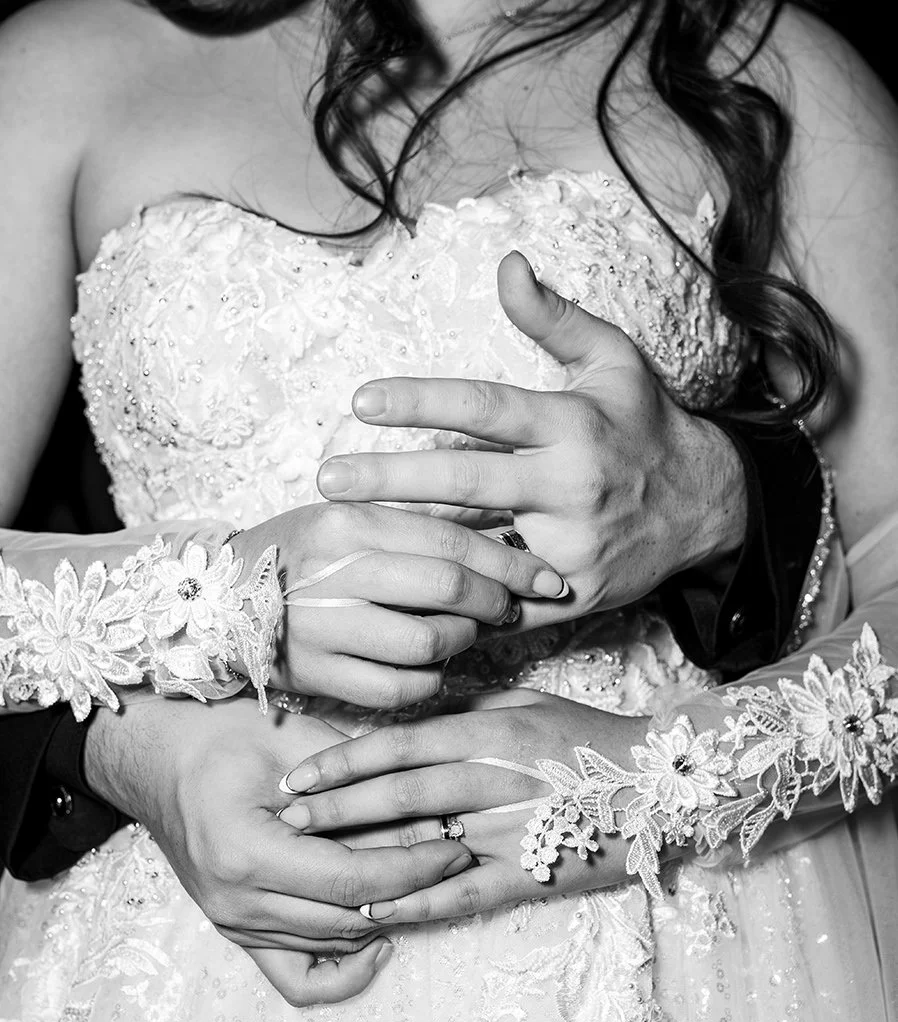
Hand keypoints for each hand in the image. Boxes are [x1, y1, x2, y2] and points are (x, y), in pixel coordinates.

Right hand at [84, 693, 472, 1003]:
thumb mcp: (292, 742)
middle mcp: (236, 903)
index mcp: (246, 854)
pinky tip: (381, 937)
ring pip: (336, 943)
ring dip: (392, 915)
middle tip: (459, 856)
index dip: (415, 867)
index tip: (455, 844)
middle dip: (417, 890)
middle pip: (353, 917)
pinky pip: (299, 978)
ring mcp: (234, 925)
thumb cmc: (221, 736)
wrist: (156, 757)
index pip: (354, 880)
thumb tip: (430, 812)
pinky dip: (345, 970)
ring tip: (433, 881)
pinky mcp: (238, 931)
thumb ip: (358, 781)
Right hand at [230, 498, 565, 707]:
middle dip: (496, 603)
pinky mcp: (317, 676)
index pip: (452, 541)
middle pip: (448, 592)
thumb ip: (414, 528)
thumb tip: (504, 545)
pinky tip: (428, 666)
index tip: (546, 577)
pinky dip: (429, 681)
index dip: (511, 563)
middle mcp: (334, 573)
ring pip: (429, 645)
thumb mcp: (346, 519)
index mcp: (347, 523)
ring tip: (461, 633)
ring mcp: (323, 629)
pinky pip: (400, 689)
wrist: (215, 600)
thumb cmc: (300, 555)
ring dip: (462, 643)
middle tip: (509, 607)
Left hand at [276, 690, 647, 923]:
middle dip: (335, 806)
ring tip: (310, 863)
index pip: (399, 744)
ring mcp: (511, 830)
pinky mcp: (529, 875)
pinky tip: (372, 906)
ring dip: (360, 854)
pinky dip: (414, 901)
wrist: (664, 787)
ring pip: (422, 842)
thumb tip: (411, 712)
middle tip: (286, 817)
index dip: (342, 760)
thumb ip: (469, 707)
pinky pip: (461, 894)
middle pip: (398, 793)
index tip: (297, 774)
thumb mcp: (530, 703)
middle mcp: (495, 778)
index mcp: (491, 732)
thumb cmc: (590, 738)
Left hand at [315, 251, 745, 626]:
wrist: (707, 506)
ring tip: (348, 544)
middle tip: (328, 483)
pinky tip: (405, 600)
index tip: (360, 402)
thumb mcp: (613, 360)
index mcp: (572, 424)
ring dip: (410, 549)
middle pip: (466, 482)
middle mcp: (571, 485)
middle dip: (390, 481)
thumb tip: (506, 263)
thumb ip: (554, 318)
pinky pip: (506, 601)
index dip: (420, 401)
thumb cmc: (646, 426)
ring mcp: (573, 544)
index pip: (484, 407)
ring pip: (478, 549)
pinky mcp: (578, 592)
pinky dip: (457, 604)